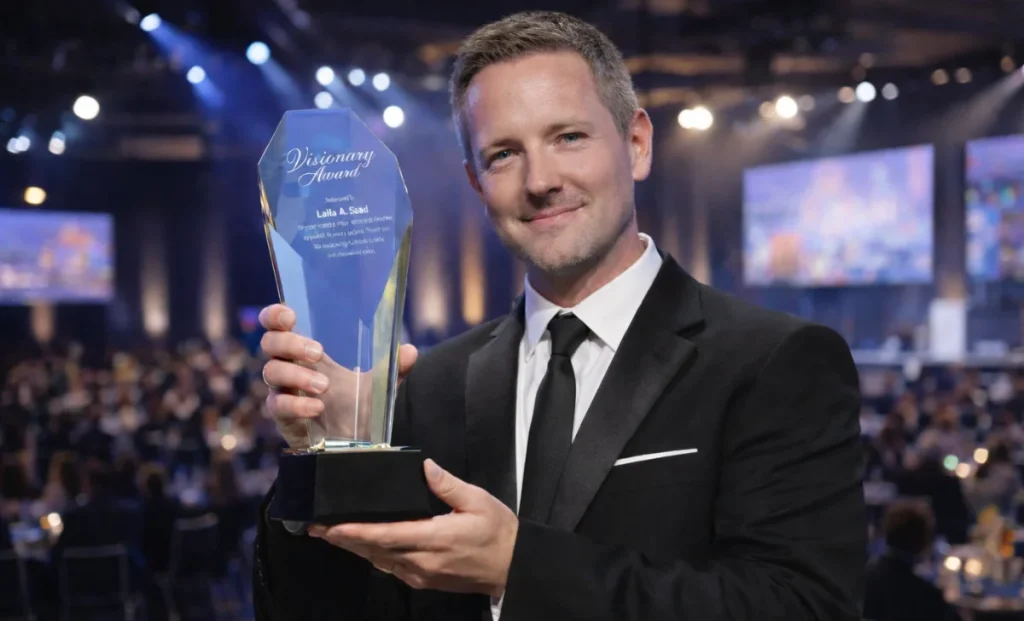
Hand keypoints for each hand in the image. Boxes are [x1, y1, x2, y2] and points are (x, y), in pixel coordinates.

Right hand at [258, 303, 417, 448]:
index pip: (277, 325)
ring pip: (271, 372)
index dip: (275, 316)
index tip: (290, 317)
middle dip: (291, 343)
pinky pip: (277, 406)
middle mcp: (290, 367)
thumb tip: (410, 351)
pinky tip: (317, 408)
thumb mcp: (379, 385)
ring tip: (325, 387)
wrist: (352, 446)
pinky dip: (297, 405)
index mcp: (306, 352)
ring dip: (297, 375)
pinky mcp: (282, 417)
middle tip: (318, 353)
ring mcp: (283, 392)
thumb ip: (394, 367)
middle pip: (270, 344)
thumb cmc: (357, 407)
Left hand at [309, 459, 517, 597]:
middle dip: (344, 540)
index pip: (385, 535)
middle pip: (375, 551)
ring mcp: (422, 575)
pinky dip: (374, 556)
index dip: (355, 532)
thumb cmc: (498, 532)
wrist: (514, 568)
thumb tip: (424, 466)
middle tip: (316, 528)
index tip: (331, 527)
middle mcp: (422, 561)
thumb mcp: (478, 501)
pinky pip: (392, 569)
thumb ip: (448, 485)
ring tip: (333, 535)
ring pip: (380, 561)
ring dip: (356, 549)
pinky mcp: (425, 581)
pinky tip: (365, 548)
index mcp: (434, 538)